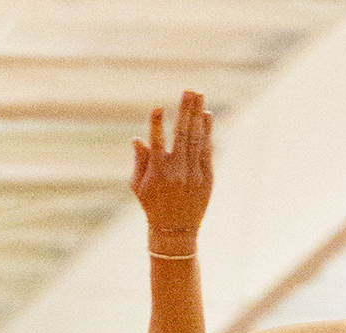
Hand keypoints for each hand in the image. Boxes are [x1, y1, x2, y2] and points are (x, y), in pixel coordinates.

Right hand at [133, 90, 211, 244]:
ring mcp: (194, 174)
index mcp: (157, 172)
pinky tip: (207, 116)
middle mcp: (177, 171)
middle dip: (185, 110)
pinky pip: (207, 150)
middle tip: (189, 90)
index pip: (156, 143)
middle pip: (182, 135)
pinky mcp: (207, 177)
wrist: (175, 230)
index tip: (158, 107)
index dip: (156, 125)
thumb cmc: (152, 206)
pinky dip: (207, 132)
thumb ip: (139, 161)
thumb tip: (137, 138)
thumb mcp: (138, 186)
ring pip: (196, 139)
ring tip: (198, 95)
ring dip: (198, 115)